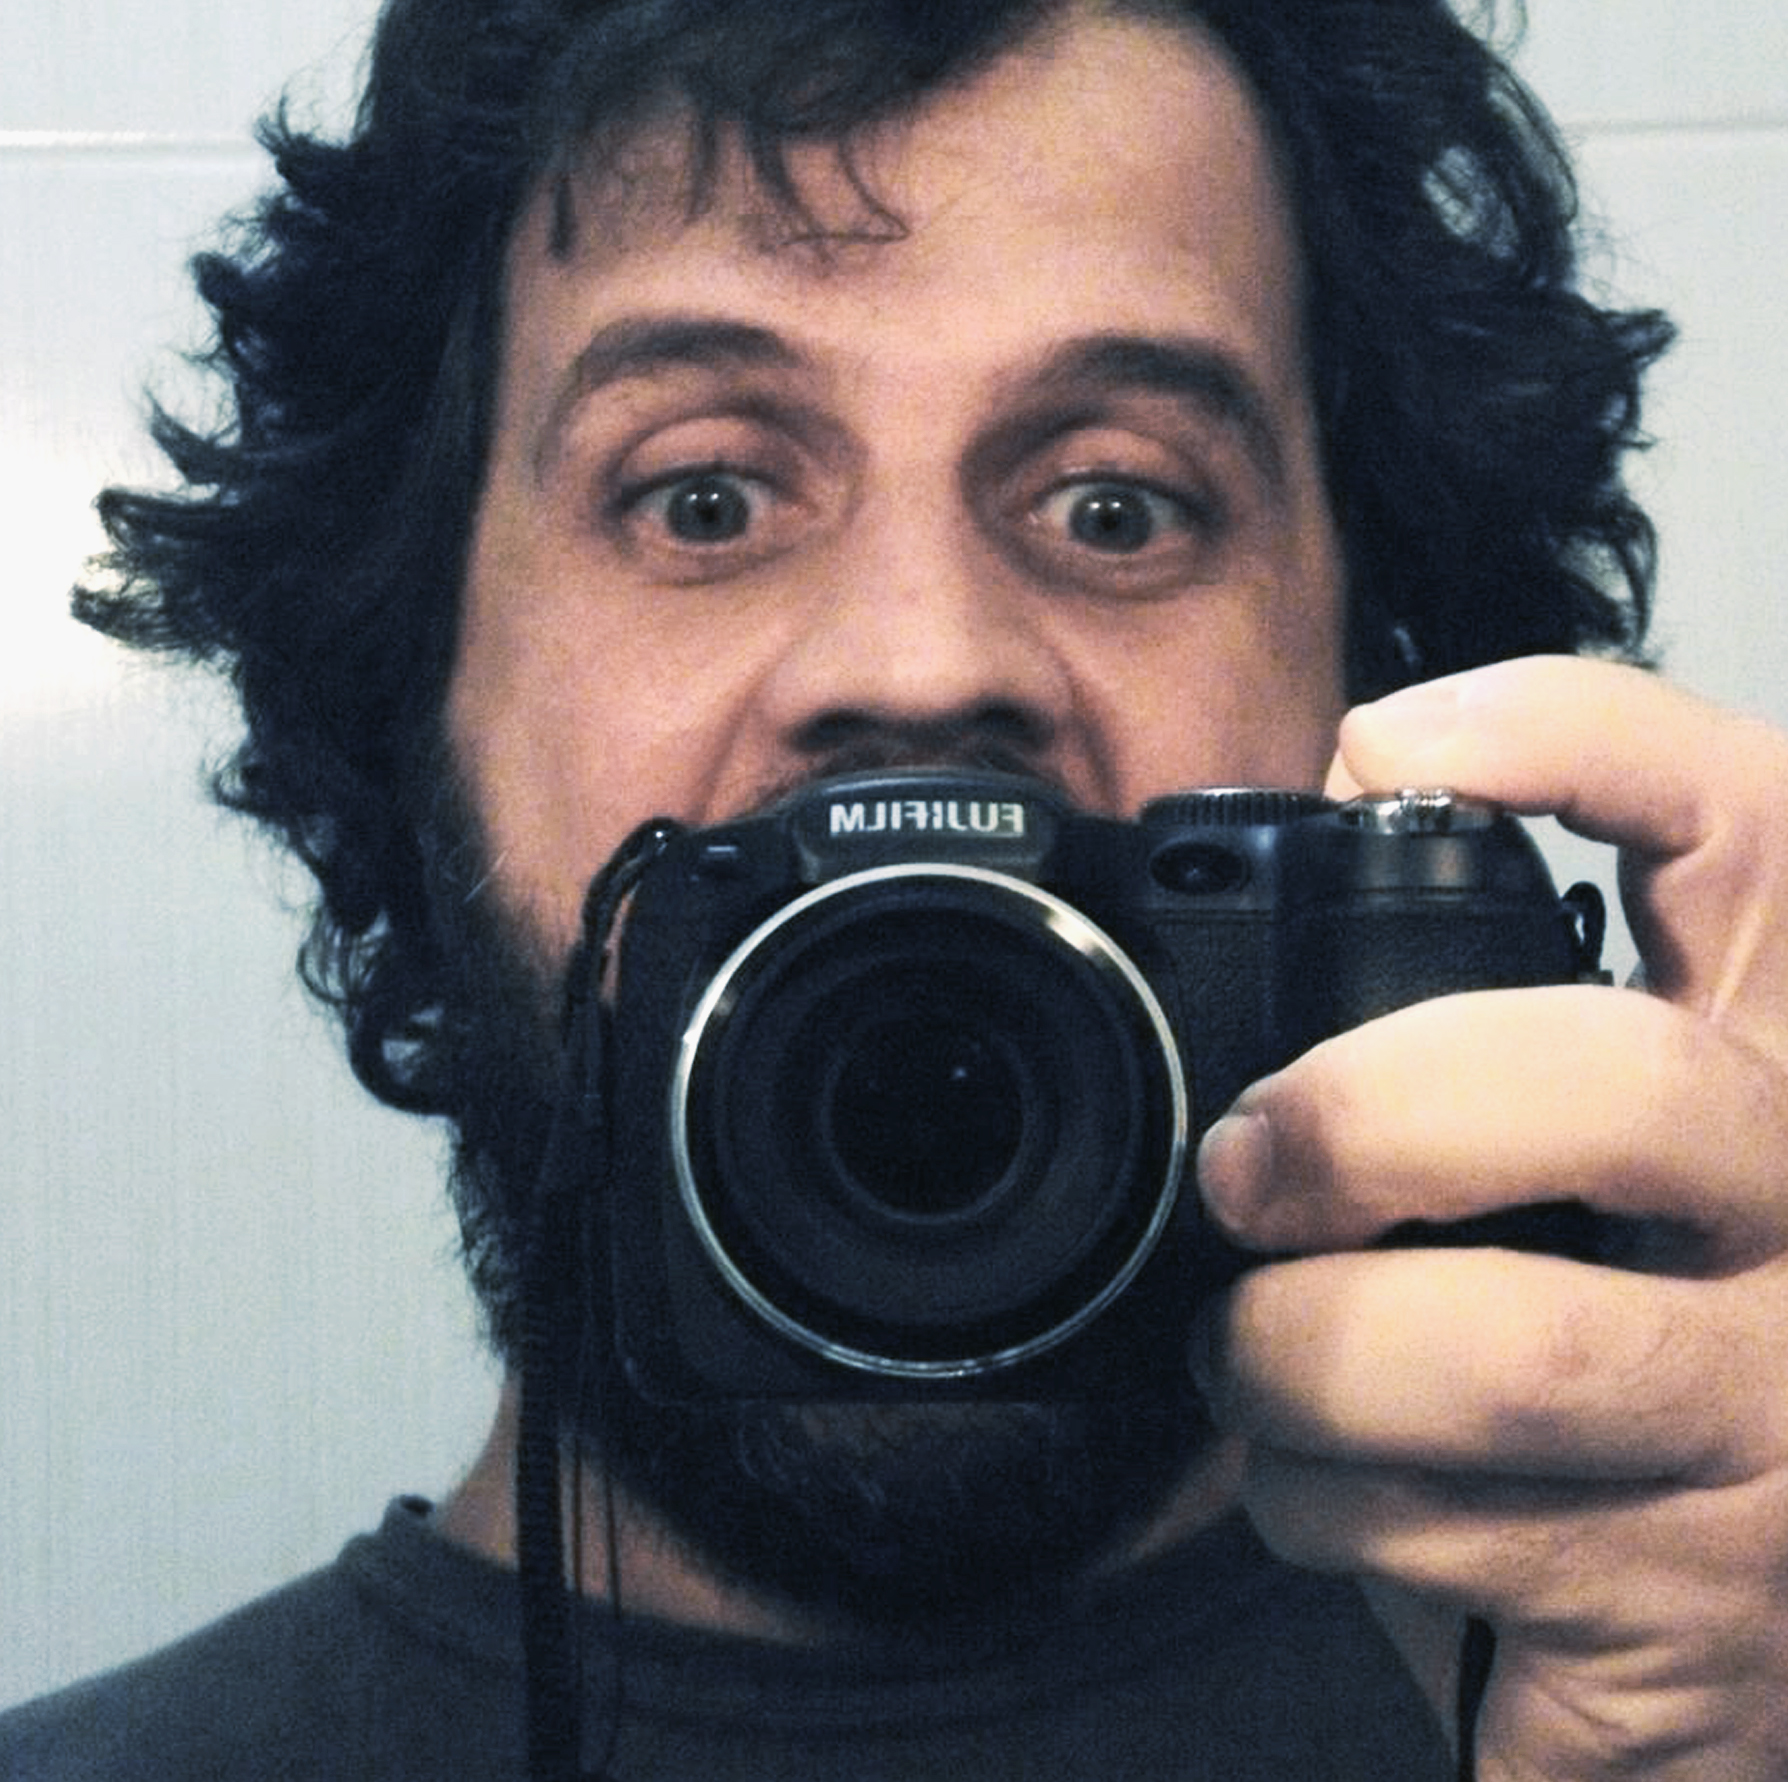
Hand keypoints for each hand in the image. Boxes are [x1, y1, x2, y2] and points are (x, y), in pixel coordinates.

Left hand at [1193, 657, 1787, 1780]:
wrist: (1740, 1664)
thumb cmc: (1622, 1378)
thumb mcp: (1597, 1174)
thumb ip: (1496, 1039)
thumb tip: (1303, 868)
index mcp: (1782, 1071)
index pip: (1756, 829)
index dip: (1574, 741)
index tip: (1387, 747)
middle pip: (1615, 1088)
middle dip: (1363, 1117)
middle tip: (1248, 1169)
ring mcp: (1787, 1432)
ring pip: (1508, 1354)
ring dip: (1299, 1358)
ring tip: (1259, 1364)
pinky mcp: (1711, 1616)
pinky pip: (1452, 1535)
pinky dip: (1324, 1509)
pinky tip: (1337, 1498)